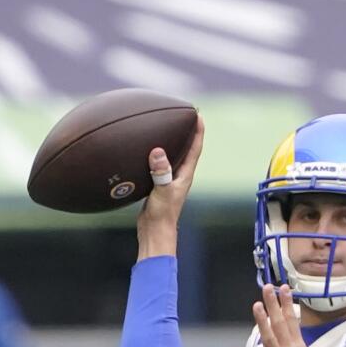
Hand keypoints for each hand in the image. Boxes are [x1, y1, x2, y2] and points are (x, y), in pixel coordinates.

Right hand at [137, 114, 204, 260]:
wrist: (154, 231)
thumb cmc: (162, 214)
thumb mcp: (161, 190)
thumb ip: (161, 172)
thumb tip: (158, 152)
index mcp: (185, 175)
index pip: (195, 148)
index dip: (198, 131)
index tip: (198, 115)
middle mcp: (180, 176)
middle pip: (187, 149)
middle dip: (187, 132)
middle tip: (184, 116)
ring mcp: (170, 181)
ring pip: (173, 156)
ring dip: (173, 143)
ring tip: (167, 128)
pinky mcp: (159, 185)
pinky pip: (160, 165)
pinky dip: (156, 155)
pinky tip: (147, 151)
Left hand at [230, 284, 342, 346]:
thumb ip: (293, 346)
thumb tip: (287, 332)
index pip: (292, 321)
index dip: (287, 304)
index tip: (283, 288)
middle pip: (281, 324)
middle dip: (274, 305)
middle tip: (267, 288)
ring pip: (270, 339)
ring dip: (263, 322)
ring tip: (256, 306)